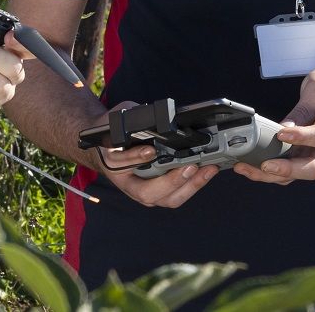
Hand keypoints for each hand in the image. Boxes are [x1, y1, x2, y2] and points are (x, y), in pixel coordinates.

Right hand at [92, 100, 209, 207]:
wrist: (106, 148)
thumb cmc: (112, 133)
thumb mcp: (119, 119)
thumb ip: (134, 118)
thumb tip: (158, 115)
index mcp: (112, 162)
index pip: (122, 163)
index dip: (136, 158)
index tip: (150, 150)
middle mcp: (127, 183)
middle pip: (148, 193)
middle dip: (172, 181)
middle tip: (189, 166)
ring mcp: (144, 192)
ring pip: (166, 199)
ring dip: (190, 186)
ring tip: (207, 169)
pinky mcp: (159, 193)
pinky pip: (176, 195)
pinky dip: (193, 184)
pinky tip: (206, 171)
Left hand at [235, 66, 314, 184]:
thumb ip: (303, 110)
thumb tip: (284, 128)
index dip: (301, 137)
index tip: (281, 133)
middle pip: (314, 168)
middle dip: (287, 170)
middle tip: (264, 165)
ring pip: (301, 173)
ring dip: (275, 175)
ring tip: (248, 169)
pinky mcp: (314, 154)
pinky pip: (295, 167)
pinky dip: (275, 170)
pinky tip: (255, 166)